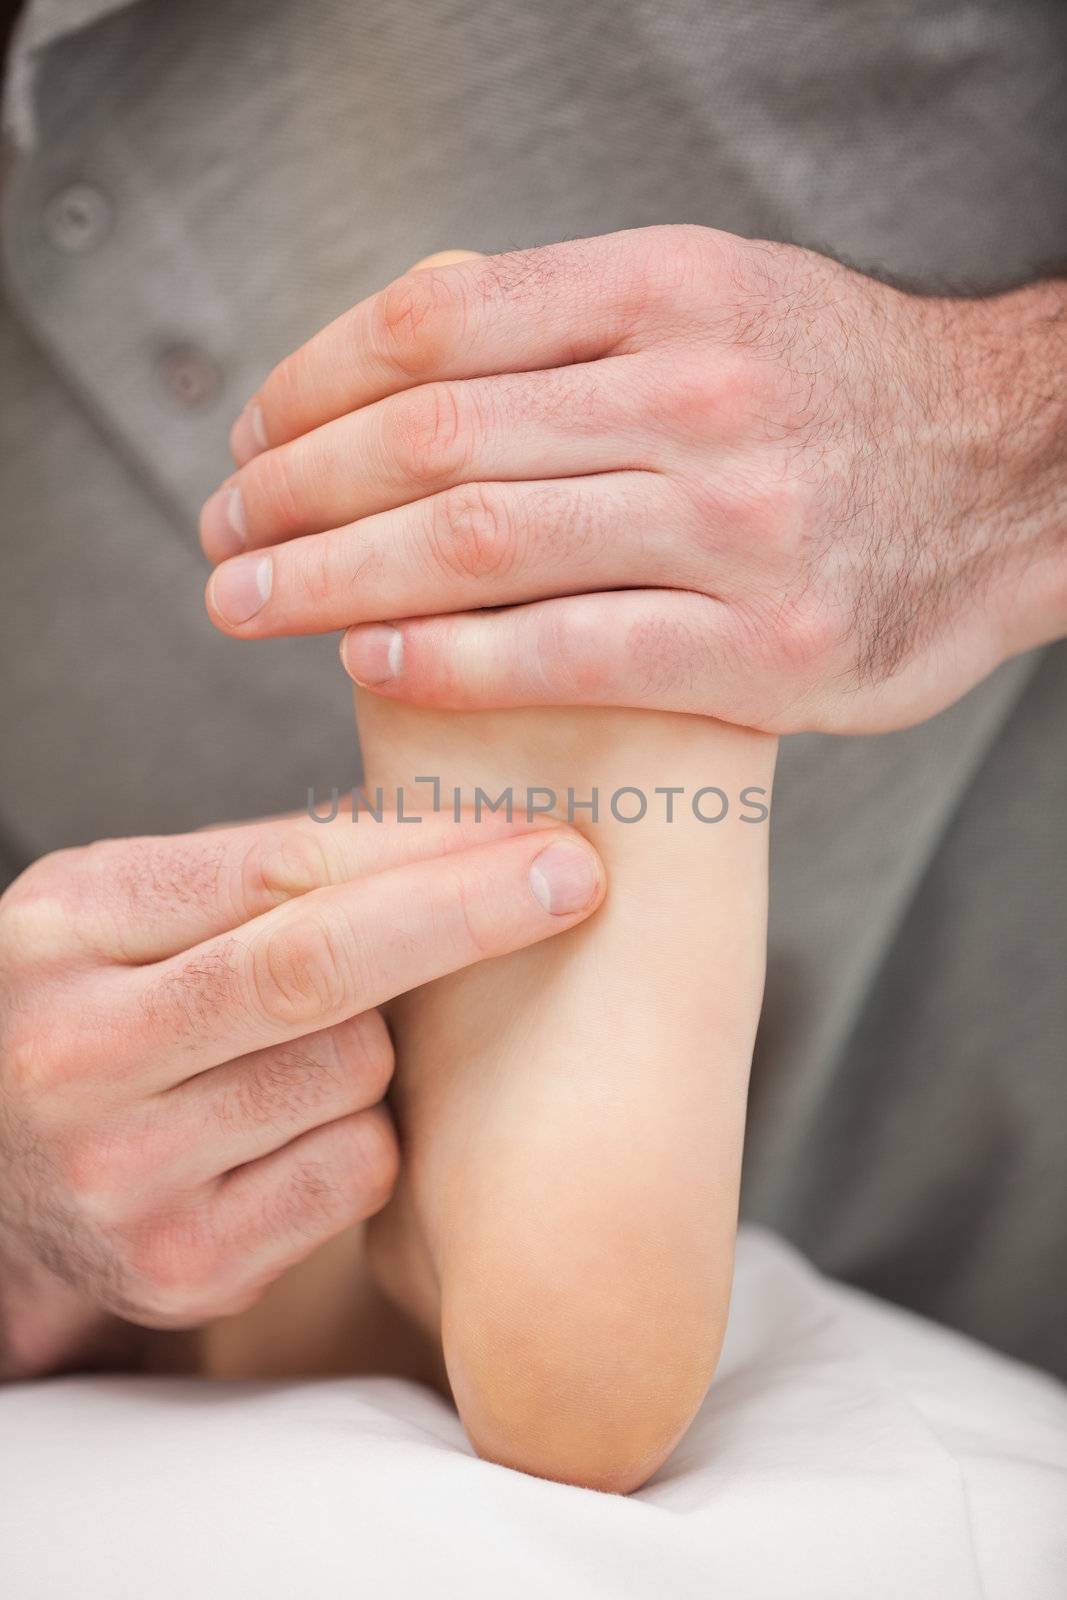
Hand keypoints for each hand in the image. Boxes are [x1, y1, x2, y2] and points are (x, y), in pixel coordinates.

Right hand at [0, 810, 602, 1375]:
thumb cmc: (92, 1004)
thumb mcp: (127, 905)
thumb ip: (263, 868)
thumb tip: (455, 828)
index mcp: (67, 929)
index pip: (278, 871)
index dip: (423, 849)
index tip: (535, 832)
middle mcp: (83, 1055)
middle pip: (321, 971)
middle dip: (465, 917)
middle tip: (571, 878)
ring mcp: (131, 1176)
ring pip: (355, 1072)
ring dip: (382, 1042)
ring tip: (318, 1039)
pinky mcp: (188, 1268)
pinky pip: (358, 1171)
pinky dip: (366, 1132)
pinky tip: (307, 1120)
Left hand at [201, 226, 1065, 732]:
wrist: (1024, 477)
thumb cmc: (845, 401)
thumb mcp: (724, 303)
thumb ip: (578, 324)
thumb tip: (406, 359)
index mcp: (670, 288)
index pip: (436, 322)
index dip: (311, 383)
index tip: (251, 439)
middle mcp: (696, 391)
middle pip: (432, 435)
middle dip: (292, 491)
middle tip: (220, 536)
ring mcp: (734, 523)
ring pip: (478, 543)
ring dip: (330, 577)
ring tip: (247, 605)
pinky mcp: (764, 647)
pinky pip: (570, 651)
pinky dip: (452, 659)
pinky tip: (370, 665)